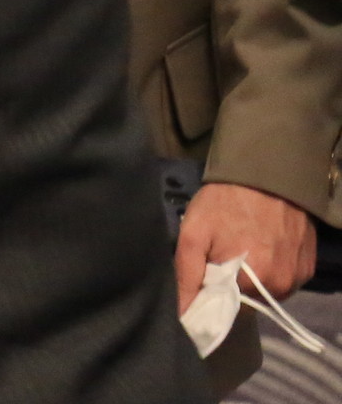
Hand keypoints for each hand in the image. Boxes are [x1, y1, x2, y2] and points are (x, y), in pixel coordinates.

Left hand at [174, 180, 316, 310]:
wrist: (266, 175)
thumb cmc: (224, 203)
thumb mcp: (194, 234)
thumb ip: (186, 277)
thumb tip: (182, 315)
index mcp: (250, 284)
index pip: (225, 310)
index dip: (210, 296)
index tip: (201, 278)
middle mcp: (280, 288)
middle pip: (245, 300)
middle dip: (229, 284)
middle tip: (219, 256)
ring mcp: (297, 278)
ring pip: (265, 291)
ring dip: (251, 278)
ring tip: (240, 249)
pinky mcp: (308, 268)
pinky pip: (283, 280)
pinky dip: (270, 269)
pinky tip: (261, 247)